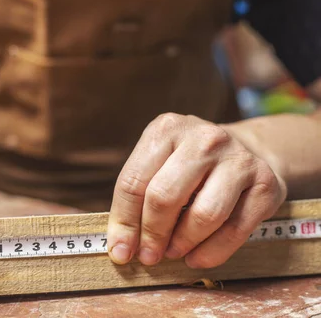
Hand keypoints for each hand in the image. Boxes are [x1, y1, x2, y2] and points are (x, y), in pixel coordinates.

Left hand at [107, 113, 286, 268]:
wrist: (245, 149)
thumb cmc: (188, 164)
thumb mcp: (157, 164)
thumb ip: (136, 198)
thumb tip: (121, 247)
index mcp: (166, 129)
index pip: (133, 181)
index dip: (124, 221)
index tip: (120, 250)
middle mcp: (203, 138)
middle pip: (165, 197)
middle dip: (152, 234)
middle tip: (149, 256)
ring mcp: (238, 158)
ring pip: (203, 215)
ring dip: (182, 244)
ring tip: (173, 253)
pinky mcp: (266, 183)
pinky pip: (235, 229)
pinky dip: (212, 252)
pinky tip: (197, 257)